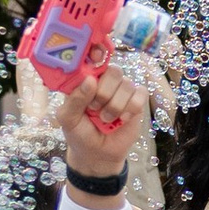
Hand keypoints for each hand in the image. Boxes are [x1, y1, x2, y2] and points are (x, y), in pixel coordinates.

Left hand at [62, 61, 142, 183]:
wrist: (98, 155)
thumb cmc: (80, 134)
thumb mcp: (68, 119)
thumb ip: (75, 99)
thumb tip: (90, 80)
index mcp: (86, 80)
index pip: (93, 59)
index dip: (97, 54)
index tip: (95, 56)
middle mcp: (105, 82)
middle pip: (114, 71)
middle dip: (104, 92)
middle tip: (94, 108)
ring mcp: (122, 91)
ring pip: (127, 84)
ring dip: (115, 105)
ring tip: (106, 119)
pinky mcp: (137, 102)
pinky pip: (141, 94)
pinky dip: (131, 108)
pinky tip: (122, 119)